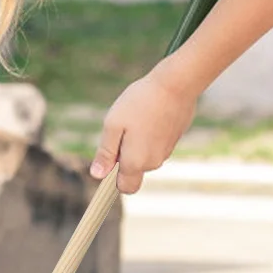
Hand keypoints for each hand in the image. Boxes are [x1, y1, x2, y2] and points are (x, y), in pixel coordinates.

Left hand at [89, 59, 198, 193]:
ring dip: (137, 144)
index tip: (109, 158)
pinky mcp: (174, 139)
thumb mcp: (113, 125)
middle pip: (134, 171)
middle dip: (124, 157)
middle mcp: (154, 162)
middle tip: (121, 129)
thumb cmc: (140, 103)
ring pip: (146, 156)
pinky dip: (150, 135)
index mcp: (136, 162)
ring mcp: (167, 151)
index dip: (114, 178)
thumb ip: (105, 153)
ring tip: (136, 117)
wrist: (175, 85)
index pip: (125, 188)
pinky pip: (156, 144)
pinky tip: (149, 114)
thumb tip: (97, 175)